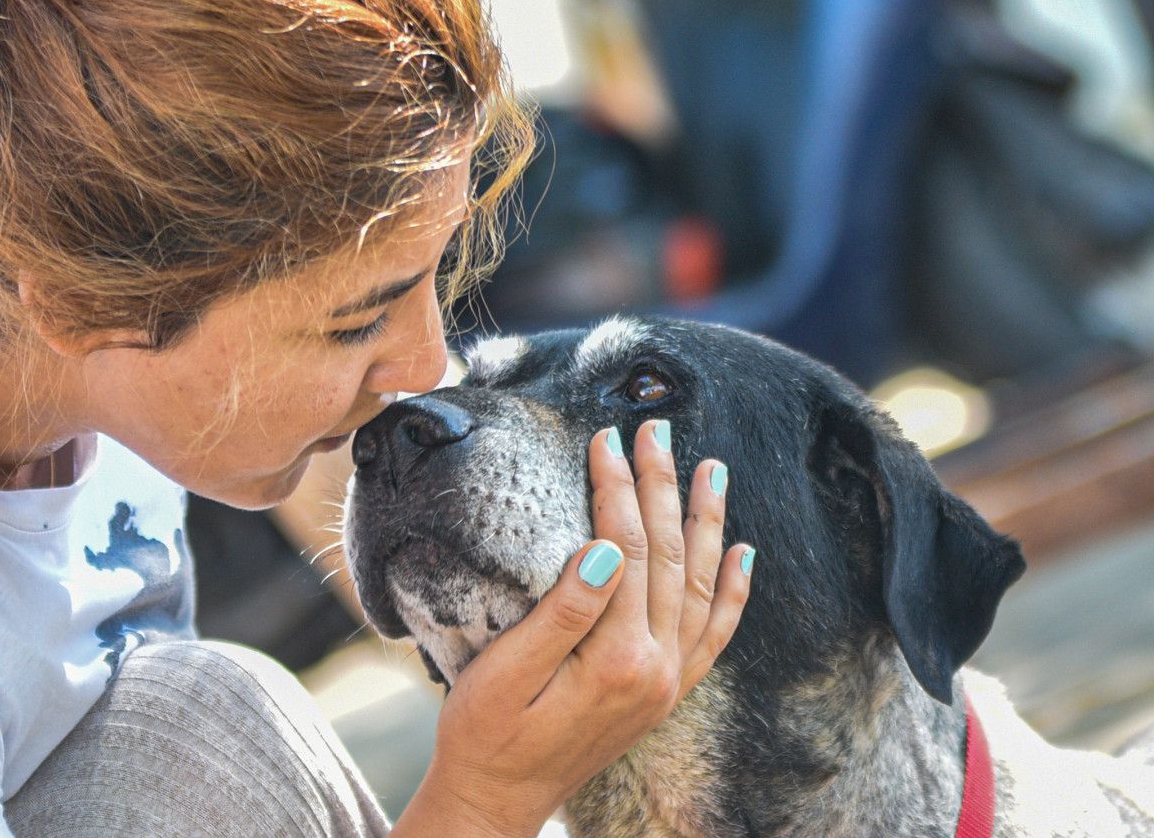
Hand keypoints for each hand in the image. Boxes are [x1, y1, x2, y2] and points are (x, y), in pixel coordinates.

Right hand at [393, 419, 753, 836]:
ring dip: (709, 523)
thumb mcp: (504, 673)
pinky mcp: (666, 691)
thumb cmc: (486, 735)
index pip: (626, 548)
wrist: (497, 800)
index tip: (605, 439)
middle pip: (669, 556)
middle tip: (656, 430)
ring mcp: (668, 682)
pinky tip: (743, 553)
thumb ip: (561, 612)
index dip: (616, 488)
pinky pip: (715, 634)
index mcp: (615, 658)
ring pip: (702, 585)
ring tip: (713, 468)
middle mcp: (656, 668)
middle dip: (662, 486)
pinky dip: (734, 591)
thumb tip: (605, 549)